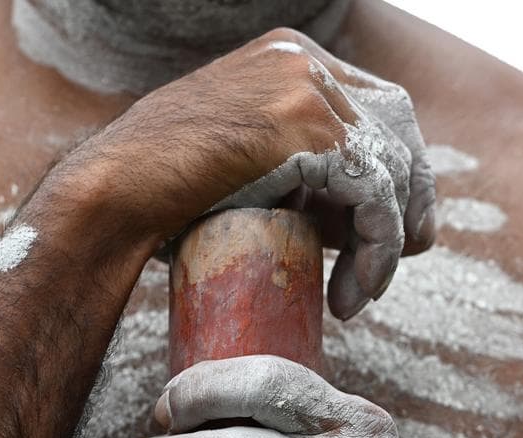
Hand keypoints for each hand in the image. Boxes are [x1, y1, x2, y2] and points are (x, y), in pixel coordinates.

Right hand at [45, 28, 436, 318]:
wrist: (114, 192)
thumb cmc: (157, 191)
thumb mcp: (236, 157)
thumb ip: (285, 158)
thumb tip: (337, 206)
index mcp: (287, 56)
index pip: (374, 104)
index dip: (394, 166)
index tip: (389, 226)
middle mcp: (304, 60)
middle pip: (398, 126)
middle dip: (408, 197)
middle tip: (401, 258)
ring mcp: (309, 88)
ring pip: (391, 168)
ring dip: (385, 242)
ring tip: (358, 295)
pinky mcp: (311, 129)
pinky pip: (375, 197)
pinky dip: (376, 251)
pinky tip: (352, 292)